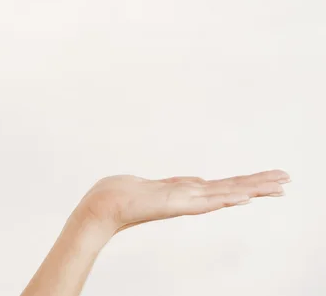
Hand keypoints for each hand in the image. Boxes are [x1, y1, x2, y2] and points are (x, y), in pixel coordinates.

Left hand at [78, 169, 290, 234]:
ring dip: (252, 188)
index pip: (220, 186)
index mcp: (183, 191)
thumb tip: (189, 180)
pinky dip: (228, 196)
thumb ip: (172, 184)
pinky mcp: (174, 203)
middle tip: (287, 180)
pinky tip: (246, 196)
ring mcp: (183, 201)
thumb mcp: (151, 184)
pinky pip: (207, 199)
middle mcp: (188, 197)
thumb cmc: (119, 195)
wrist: (100, 208)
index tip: (266, 181)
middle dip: (259, 184)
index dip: (244, 183)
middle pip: (230, 188)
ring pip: (225, 193)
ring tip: (279, 185)